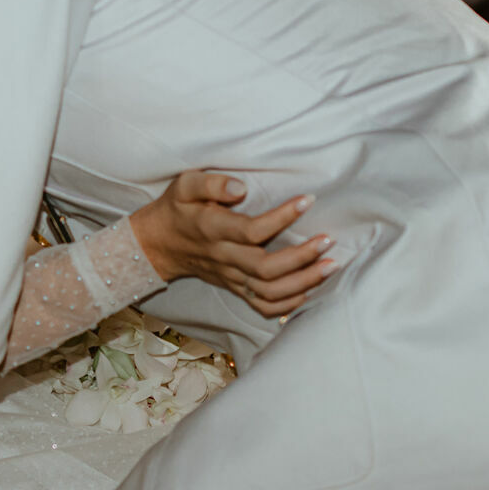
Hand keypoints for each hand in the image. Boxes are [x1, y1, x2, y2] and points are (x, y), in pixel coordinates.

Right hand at [129, 171, 332, 317]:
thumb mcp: (184, 185)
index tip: (307, 200)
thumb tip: (241, 189)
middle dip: (302, 257)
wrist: (159, 244)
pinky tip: (310, 290)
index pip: (251, 230)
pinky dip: (289, 304)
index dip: (282, 217)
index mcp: (213, 229)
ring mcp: (230, 277)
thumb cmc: (177, 208)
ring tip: (330, 266)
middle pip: (266, 268)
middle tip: (327, 241)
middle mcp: (224, 257)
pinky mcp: (235, 288)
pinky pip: (263, 305)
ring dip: (303, 282)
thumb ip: (211, 183)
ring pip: (269, 291)